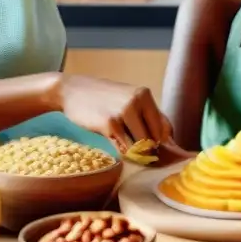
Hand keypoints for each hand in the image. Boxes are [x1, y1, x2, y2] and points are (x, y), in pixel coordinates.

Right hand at [52, 75, 173, 152]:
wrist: (71, 91)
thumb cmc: (102, 98)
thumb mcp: (128, 100)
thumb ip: (148, 116)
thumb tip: (169, 141)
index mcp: (145, 94)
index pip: (164, 128)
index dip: (160, 142)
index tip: (150, 147)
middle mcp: (137, 100)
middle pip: (154, 138)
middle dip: (147, 148)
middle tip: (133, 147)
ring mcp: (124, 111)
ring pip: (141, 145)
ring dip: (135, 151)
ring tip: (122, 141)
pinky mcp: (109, 124)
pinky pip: (125, 148)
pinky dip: (122, 151)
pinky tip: (113, 141)